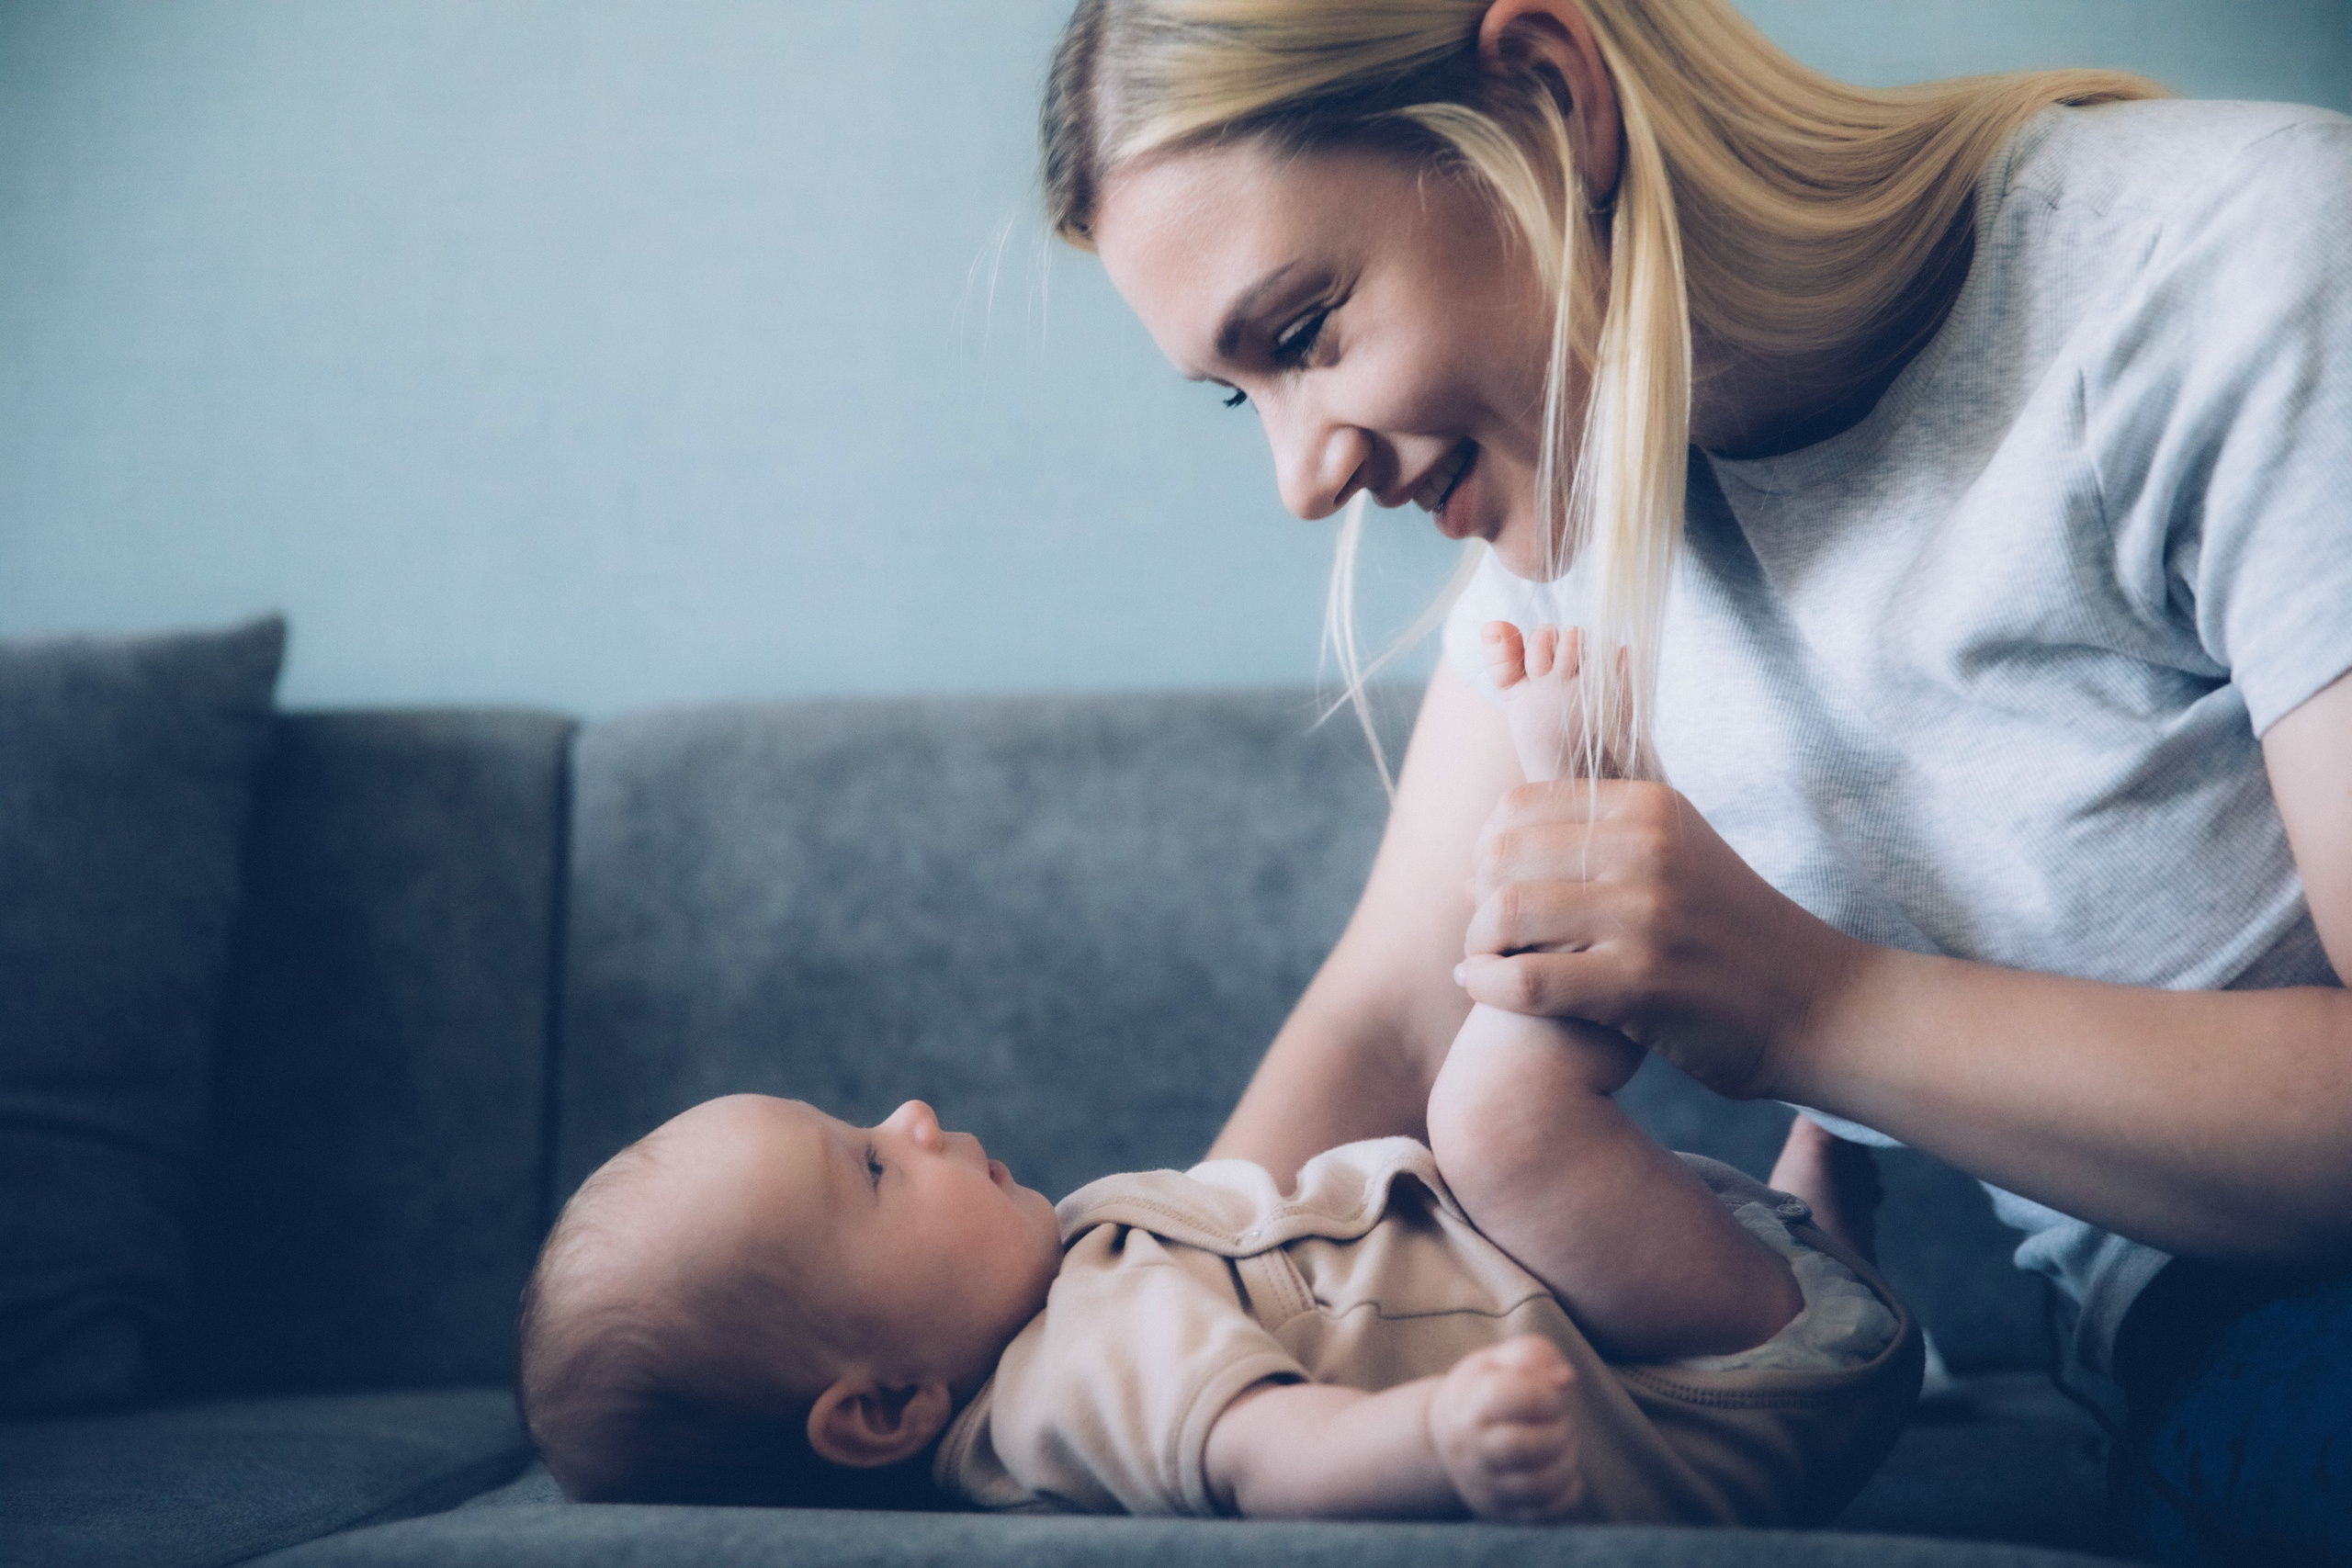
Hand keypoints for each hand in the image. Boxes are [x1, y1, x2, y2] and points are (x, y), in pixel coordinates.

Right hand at [1427, 1336, 1585, 1521]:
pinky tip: (1563, 1471)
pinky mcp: (1501, 1512)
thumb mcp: (1498, 1361)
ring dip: (1566, 1462)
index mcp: (1470, 1406)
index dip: (1549, 1394)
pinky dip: (1566, 1492)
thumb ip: (1534, 1355)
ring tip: (1563, 1444)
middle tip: (1561, 1419)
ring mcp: (1485, 1486)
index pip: (1515, 1399)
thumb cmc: (1481, 1392)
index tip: (1555, 1391)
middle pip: (1523, 1448)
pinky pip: (1544, 1514)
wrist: (1445, 1440)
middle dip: (1559, 1431)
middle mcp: (1472, 1451)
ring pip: (1536, 1486)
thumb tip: (1564, 1380)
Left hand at [1460, 779, 1862, 1101]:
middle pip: (1500, 856)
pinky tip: (1485, 991)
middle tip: (1486, 936)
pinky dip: (1486, 988)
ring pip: (1502, 916)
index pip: (1519, 806)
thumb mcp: (1675, 858)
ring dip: (1476, 947)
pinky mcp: (1639, 982)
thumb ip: (1592, 847)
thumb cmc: (1730, 937)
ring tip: (1482, 965)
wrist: (1818, 1004)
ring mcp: (1644, 915)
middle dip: (1476, 900)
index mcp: (1649, 807)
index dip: (1487, 850)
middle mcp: (1646, 849)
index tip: (1492, 888)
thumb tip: (1477, 863)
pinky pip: (1523, 981)